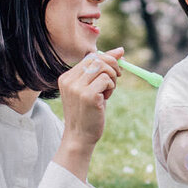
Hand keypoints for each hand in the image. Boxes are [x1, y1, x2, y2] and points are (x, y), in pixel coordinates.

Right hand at [56, 47, 122, 176]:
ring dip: (112, 78)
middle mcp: (69, 80)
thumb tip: (120, 50)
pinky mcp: (88, 95)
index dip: (107, 59)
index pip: (90, 57)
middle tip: (118, 77)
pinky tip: (105, 98)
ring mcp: (77, 88)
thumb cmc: (88, 112)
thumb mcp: (93, 88)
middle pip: (97, 58)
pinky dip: (111, 87)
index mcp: (66, 77)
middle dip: (113, 65)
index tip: (116, 68)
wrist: (79, 137)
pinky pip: (107, 80)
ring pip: (103, 67)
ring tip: (108, 91)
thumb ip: (102, 69)